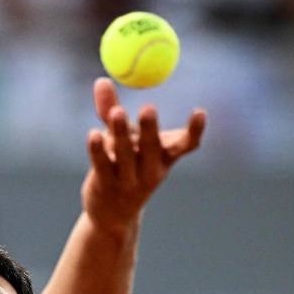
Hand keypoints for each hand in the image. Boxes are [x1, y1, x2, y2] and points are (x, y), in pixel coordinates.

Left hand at [82, 77, 205, 234]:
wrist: (113, 214)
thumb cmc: (125, 168)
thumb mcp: (124, 140)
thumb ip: (110, 110)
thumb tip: (100, 79)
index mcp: (164, 157)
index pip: (186, 145)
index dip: (195, 130)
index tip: (200, 112)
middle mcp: (150, 170)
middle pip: (152, 148)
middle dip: (150, 128)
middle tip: (148, 108)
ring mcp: (129, 180)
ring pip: (125, 154)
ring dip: (121, 133)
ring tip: (116, 113)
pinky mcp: (106, 185)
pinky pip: (102, 165)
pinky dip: (97, 149)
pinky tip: (93, 134)